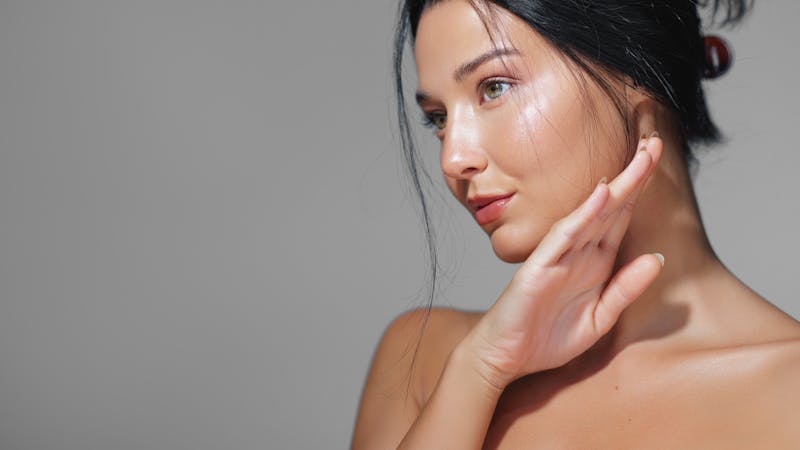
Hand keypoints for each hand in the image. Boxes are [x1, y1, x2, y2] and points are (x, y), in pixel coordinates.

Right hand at [463, 135, 664, 389]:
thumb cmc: (545, 338)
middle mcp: (578, 253)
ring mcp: (557, 257)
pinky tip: (600, 195)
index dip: (640, 189)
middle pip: (611, 208)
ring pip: (592, 214)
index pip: (621, 218)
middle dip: (634, 176)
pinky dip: (582, 215)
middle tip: (656, 143)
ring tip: (640, 160)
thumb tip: (658, 259)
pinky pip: (563, 237)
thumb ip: (625, 289)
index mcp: (594, 262)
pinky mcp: (538, 268)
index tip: (658, 159)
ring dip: (617, 187)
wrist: (503, 357)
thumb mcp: (598, 319)